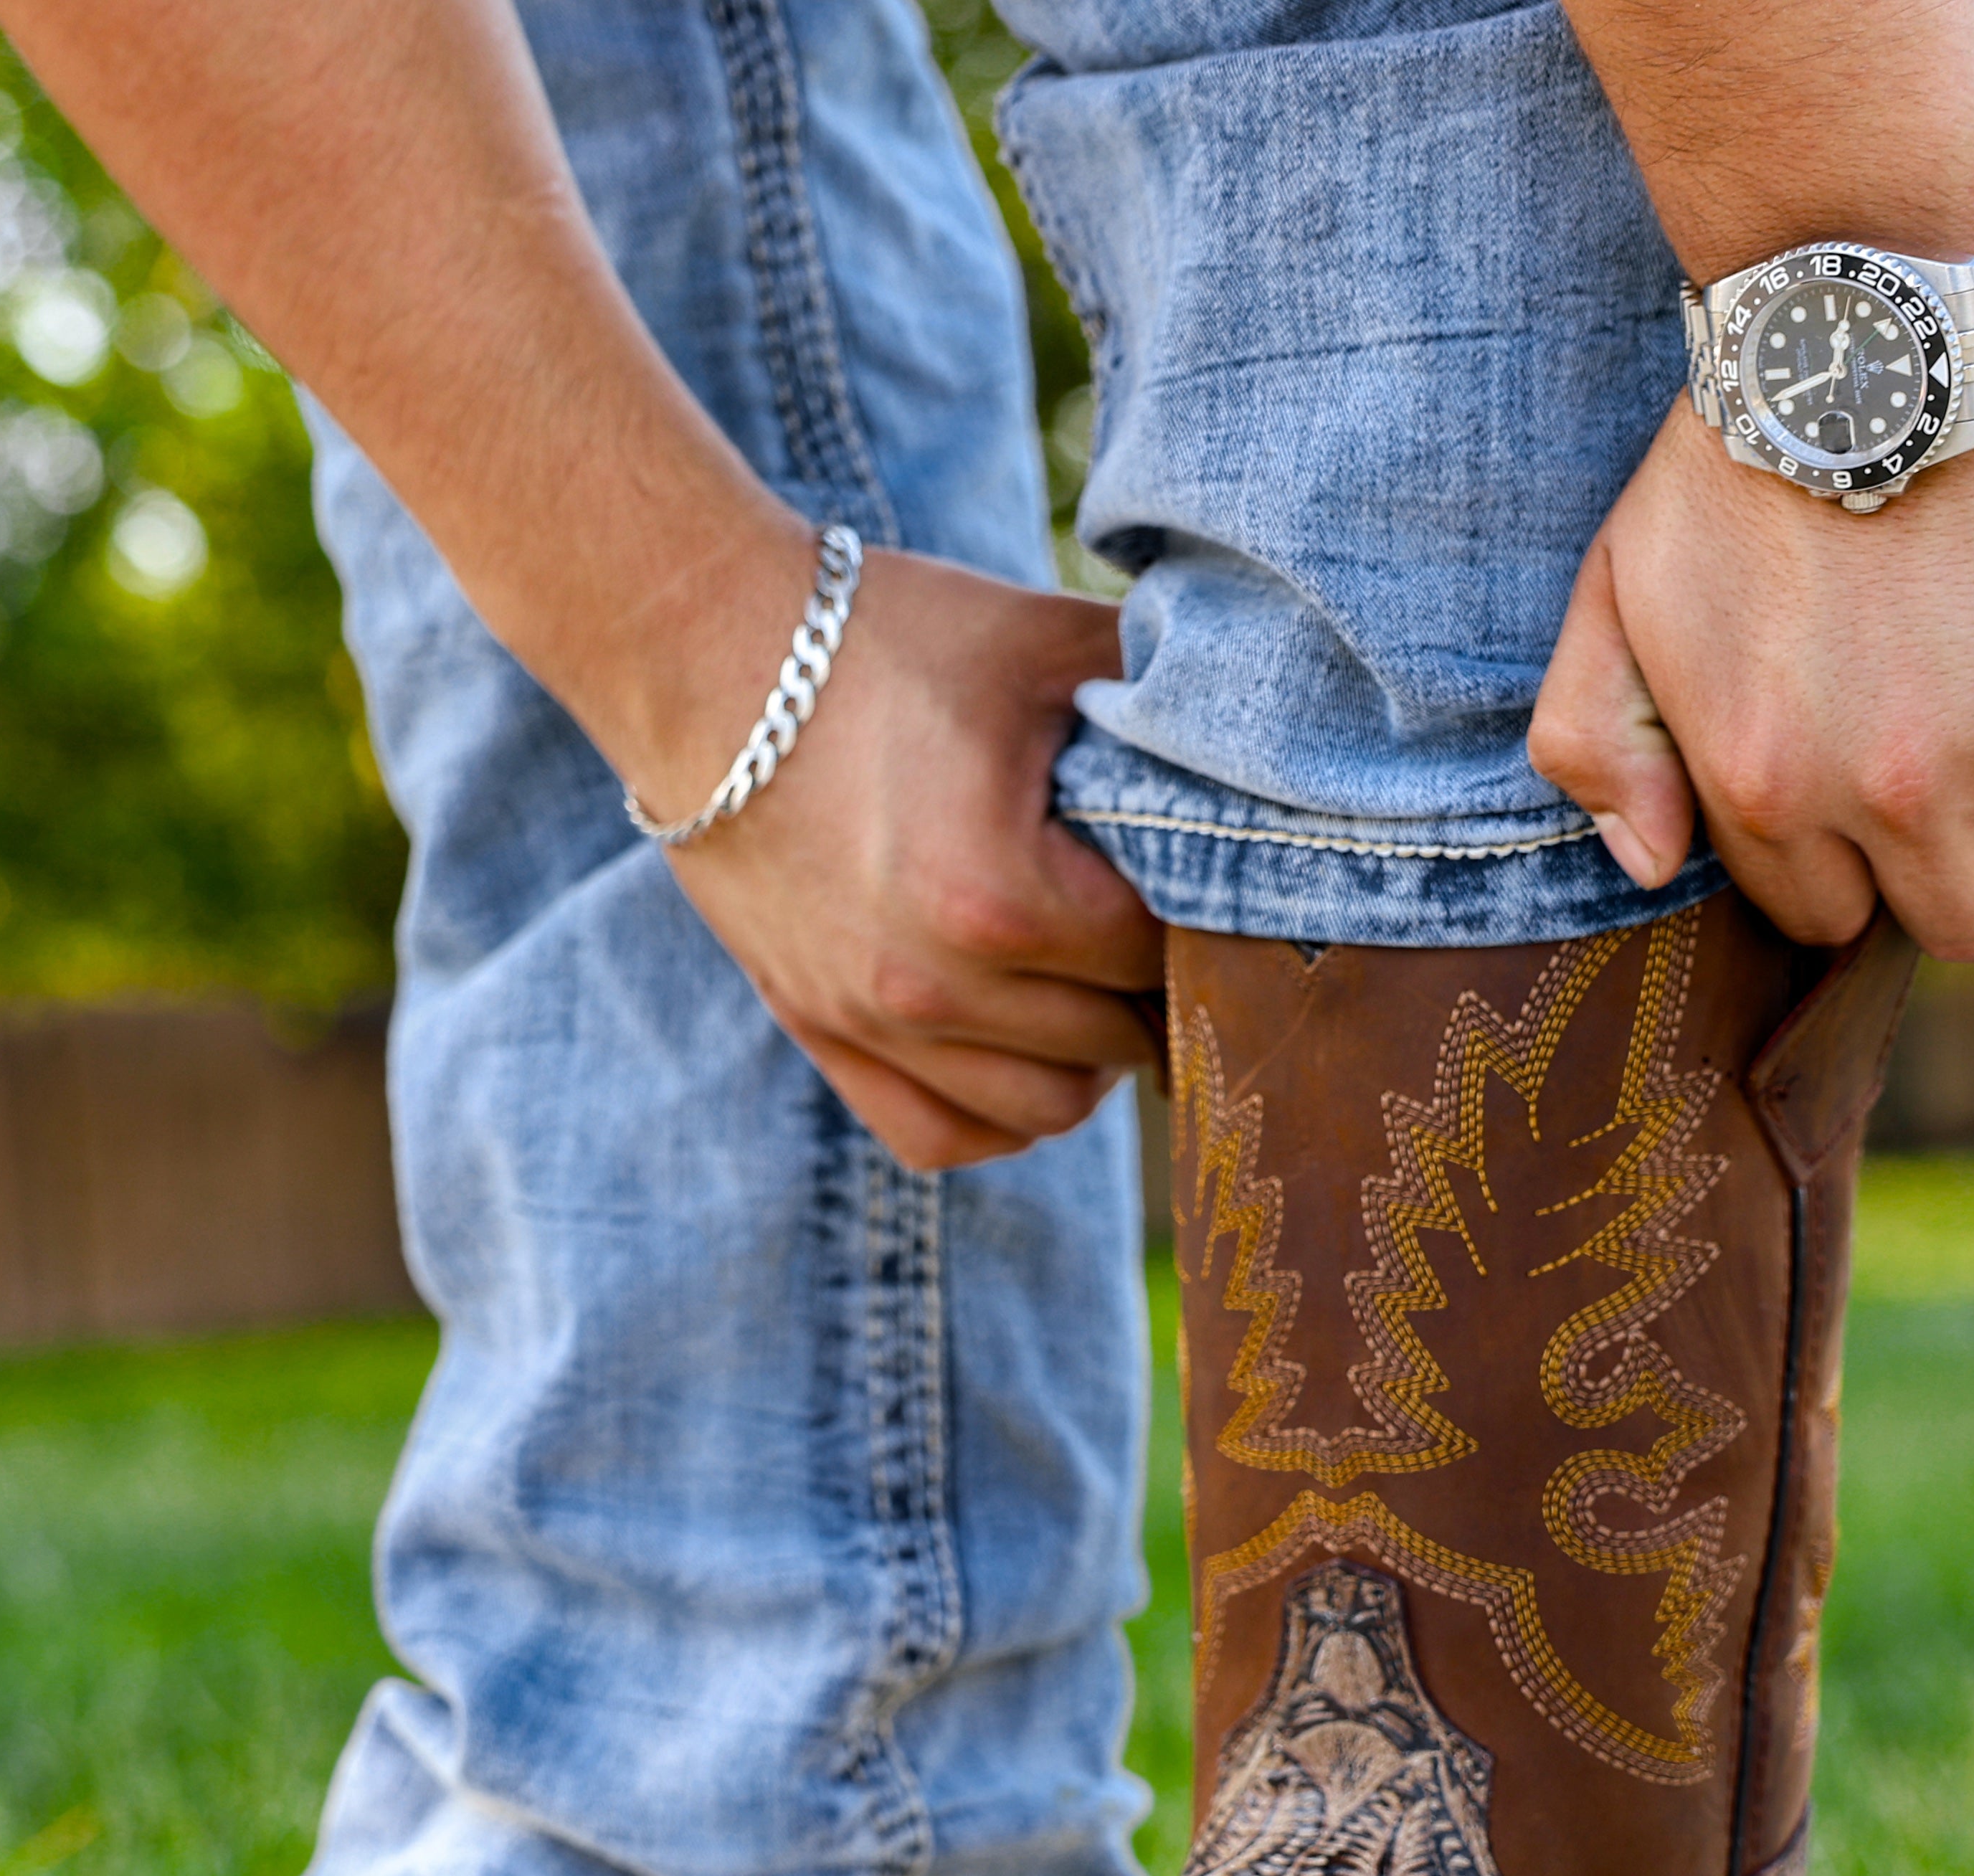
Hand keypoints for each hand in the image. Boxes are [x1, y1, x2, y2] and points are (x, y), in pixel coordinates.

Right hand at [642, 548, 1163, 1170]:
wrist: (703, 661)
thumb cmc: (883, 640)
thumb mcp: (1043, 645)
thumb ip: (1163, 701)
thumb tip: (1269, 747)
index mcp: (1001, 895)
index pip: (1163, 955)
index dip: (1208, 913)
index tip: (1212, 873)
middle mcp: (934, 986)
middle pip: (1120, 1043)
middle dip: (1159, 987)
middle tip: (1166, 921)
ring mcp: (871, 1023)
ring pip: (1046, 1109)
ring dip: (1093, 1058)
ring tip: (1096, 982)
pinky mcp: (821, 1033)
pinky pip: (945, 1136)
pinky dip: (1002, 1111)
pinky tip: (1023, 1045)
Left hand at [1529, 320, 1973, 962]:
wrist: (1879, 317)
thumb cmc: (1732, 460)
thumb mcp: (1613, 597)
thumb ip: (1599, 747)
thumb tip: (1651, 866)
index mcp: (1771, 791)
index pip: (1829, 917)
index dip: (1846, 870)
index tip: (1853, 807)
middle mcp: (1899, 788)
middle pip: (1968, 922)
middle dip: (1956, 875)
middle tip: (1948, 793)